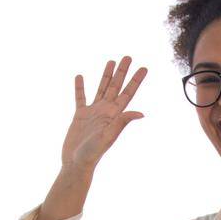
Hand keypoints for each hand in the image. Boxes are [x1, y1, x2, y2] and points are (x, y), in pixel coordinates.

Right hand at [62, 56, 146, 171]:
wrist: (76, 163)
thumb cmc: (92, 153)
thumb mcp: (108, 136)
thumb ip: (122, 123)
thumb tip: (141, 113)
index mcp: (114, 115)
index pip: (128, 93)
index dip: (136, 80)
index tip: (144, 67)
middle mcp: (106, 111)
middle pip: (116, 87)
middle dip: (122, 72)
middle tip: (128, 56)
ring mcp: (93, 112)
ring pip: (101, 88)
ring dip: (106, 75)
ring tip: (111, 61)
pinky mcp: (80, 115)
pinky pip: (80, 97)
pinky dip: (80, 87)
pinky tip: (80, 77)